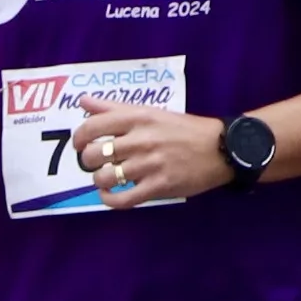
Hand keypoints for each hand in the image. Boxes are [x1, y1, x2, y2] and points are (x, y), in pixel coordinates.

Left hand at [74, 105, 227, 206]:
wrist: (222, 148)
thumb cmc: (183, 129)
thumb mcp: (151, 111)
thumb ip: (114, 108)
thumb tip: (83, 101)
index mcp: (138, 118)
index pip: (91, 127)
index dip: (78, 138)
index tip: (80, 144)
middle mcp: (141, 140)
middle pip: (92, 155)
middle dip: (88, 162)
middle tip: (97, 163)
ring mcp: (149, 165)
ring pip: (103, 178)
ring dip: (100, 180)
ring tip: (108, 178)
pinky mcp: (158, 186)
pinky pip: (121, 199)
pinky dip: (109, 200)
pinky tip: (111, 195)